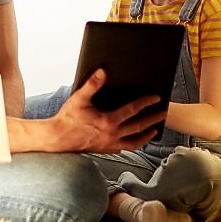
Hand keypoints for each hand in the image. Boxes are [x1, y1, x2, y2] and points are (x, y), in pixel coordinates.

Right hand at [49, 68, 163, 152]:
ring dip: (146, 136)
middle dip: (153, 119)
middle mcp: (112, 135)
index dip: (146, 103)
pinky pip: (124, 148)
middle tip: (163, 114)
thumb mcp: (79, 98)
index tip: (156, 98)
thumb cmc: (67, 118)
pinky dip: (133, 144)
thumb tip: (103, 71)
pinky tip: (135, 139)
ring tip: (154, 130)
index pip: (133, 110)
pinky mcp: (105, 150)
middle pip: (139, 127)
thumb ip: (92, 84)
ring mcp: (109, 145)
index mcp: (108, 121)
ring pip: (134, 142)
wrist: (57, 139)